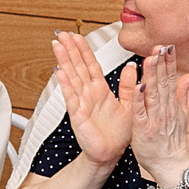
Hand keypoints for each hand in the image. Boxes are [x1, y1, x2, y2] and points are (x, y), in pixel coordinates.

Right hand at [53, 32, 135, 169]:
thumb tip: (131, 66)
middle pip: (78, 67)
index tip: (77, 36)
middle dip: (70, 50)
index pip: (90, 65)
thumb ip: (128, 85)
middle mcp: (89, 94)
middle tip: (62, 34)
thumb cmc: (118, 133)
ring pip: (72, 77)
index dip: (84, 50)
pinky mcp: (78, 115)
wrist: (111, 154)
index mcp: (100, 90)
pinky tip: (59, 72)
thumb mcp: (129, 104)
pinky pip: (71, 97)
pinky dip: (65, 84)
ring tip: (57, 46)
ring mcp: (81, 103)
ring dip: (64, 61)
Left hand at [129, 45, 188, 187]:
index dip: (170, 62)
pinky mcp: (143, 130)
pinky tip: (139, 86)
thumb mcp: (182, 114)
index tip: (168, 46)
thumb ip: (184, 93)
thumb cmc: (172, 142)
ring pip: (153, 94)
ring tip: (150, 59)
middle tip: (160, 46)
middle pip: (163, 83)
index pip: (172, 79)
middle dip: (161, 64)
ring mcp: (155, 120)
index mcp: (172, 105)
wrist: (170, 165)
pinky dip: (140, 100)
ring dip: (152, 76)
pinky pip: (140, 113)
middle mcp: (165, 110)